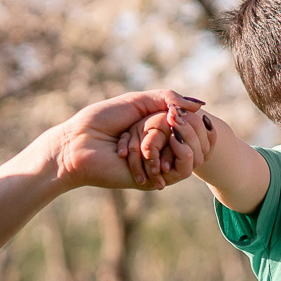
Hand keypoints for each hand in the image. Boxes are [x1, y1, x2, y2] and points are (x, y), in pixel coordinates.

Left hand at [45, 91, 204, 190]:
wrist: (79, 143)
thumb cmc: (102, 120)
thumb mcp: (138, 101)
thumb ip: (168, 99)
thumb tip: (201, 105)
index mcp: (157, 126)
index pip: (190, 121)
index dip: (186, 116)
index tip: (168, 112)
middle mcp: (161, 145)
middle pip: (191, 135)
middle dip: (171, 127)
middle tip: (141, 125)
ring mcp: (159, 163)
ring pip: (188, 151)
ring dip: (160, 140)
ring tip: (135, 137)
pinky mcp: (155, 180)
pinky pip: (180, 169)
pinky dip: (159, 155)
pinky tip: (140, 152)